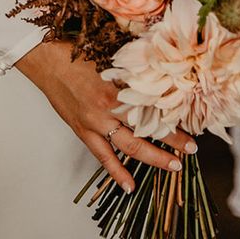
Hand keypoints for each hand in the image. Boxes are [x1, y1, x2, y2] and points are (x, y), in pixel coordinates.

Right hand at [15, 40, 196, 192]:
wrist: (48, 61)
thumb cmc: (77, 53)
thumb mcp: (110, 56)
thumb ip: (132, 68)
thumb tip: (157, 69)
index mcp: (117, 85)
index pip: (153, 105)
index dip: (172, 115)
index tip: (191, 121)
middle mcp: (108, 107)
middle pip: (147, 128)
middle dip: (171, 140)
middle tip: (191, 149)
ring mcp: (95, 122)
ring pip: (129, 146)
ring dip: (153, 158)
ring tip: (173, 167)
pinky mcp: (83, 131)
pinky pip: (102, 156)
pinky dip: (116, 172)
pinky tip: (129, 186)